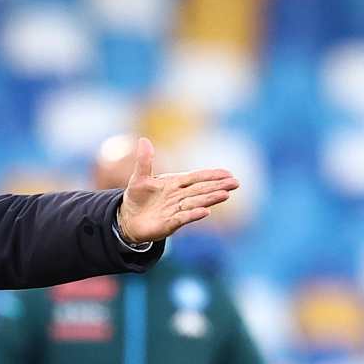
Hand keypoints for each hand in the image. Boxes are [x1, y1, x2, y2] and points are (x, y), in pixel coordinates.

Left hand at [116, 137, 238, 243]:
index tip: (228, 173)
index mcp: (175, 184)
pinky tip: (205, 211)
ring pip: (196, 202)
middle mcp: (179, 197)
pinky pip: (183, 218)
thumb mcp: (140, 177)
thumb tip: (143, 140)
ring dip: (210, 199)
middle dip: (218, 186)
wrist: (128, 219)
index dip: (211, 175)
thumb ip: (144, 160)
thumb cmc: (137, 197)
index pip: (196, 178)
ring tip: (225, 195)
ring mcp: (176, 210)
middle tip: (235, 183)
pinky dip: (194, 214)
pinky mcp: (169, 224)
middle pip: (201, 190)